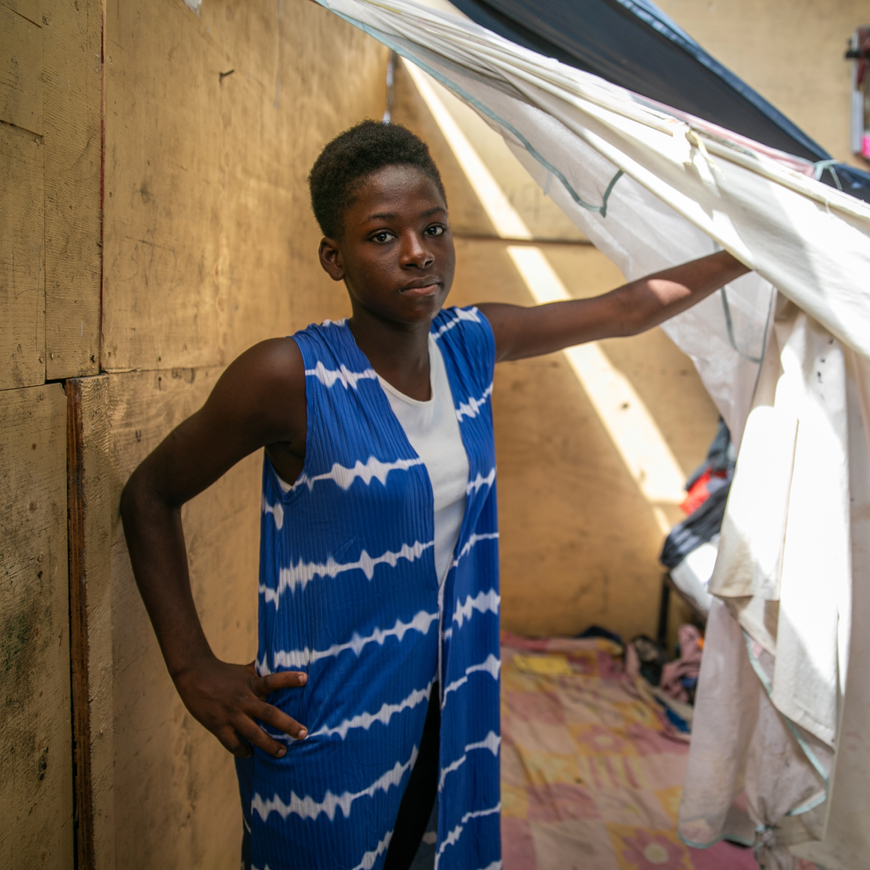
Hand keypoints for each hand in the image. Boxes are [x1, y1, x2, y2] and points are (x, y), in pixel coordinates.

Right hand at [174, 657, 307, 757]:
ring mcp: (231, 715)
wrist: (194, 675)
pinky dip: (243, 751)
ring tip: (282, 753)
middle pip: (269, 714)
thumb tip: (279, 661)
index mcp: (251, 684)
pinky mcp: (218, 727)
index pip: (273, 680)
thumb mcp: (245, 670)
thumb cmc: (223, 672)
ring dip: (270, 745)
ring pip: (254, 734)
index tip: (306, 679)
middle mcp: (244, 700)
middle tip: (304, 734)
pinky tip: (250, 754)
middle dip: (288, 725)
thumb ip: (261, 671)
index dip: (288, 679)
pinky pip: (233, 744)